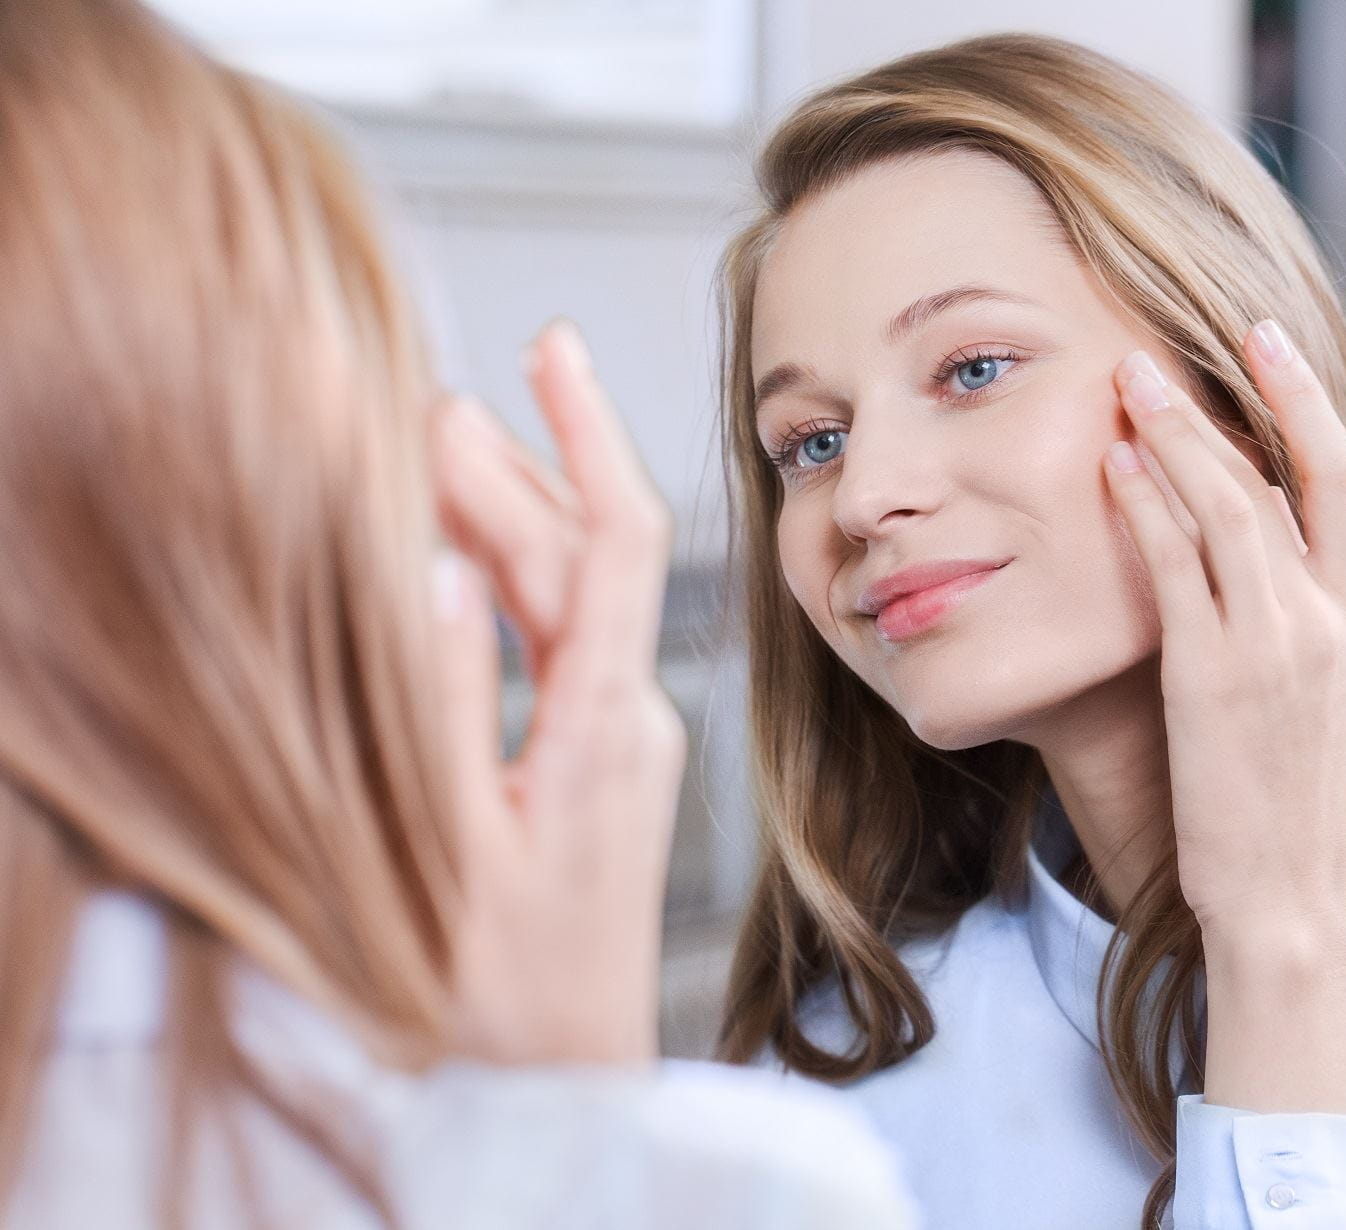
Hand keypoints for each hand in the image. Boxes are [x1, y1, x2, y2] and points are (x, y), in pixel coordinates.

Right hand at [430, 320, 684, 1065]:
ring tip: (440, 449)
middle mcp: (629, 717)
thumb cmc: (503, 989)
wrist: (566, 1077)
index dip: (587, 432)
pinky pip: (561, 643)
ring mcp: (620, 736)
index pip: (619, 542)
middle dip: (517, 465)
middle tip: (436, 400)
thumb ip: (445, 704)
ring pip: (570, 595)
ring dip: (508, 520)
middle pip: (582, 556)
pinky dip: (509, 586)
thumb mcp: (452, 848)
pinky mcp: (600, 759)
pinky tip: (463, 556)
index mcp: (603, 727)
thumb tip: (436, 569)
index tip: (555, 346)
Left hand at [1103, 319, 1345, 940]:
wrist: (1286, 890)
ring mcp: (1273, 644)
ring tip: (1127, 382)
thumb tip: (1241, 538)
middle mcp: (1325, 619)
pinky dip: (1146, 509)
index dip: (1302, 401)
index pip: (1341, 480)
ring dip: (1176, 436)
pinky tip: (1116, 465)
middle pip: (1282, 475)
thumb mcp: (1310, 692)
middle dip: (1232, 397)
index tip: (1263, 342)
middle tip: (1174, 343)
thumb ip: (1287, 613)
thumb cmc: (1282, 795)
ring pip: (1227, 507)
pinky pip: (1176, 570)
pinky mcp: (1212, 676)